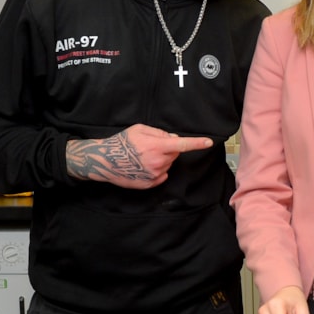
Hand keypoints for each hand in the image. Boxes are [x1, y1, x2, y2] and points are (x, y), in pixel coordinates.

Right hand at [66, 123, 213, 188]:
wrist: (104, 160)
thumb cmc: (121, 142)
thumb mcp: (140, 129)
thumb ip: (159, 133)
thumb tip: (173, 139)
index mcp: (157, 146)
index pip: (182, 145)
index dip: (197, 143)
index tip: (209, 142)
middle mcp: (158, 162)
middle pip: (174, 154)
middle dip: (167, 149)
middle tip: (150, 146)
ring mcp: (154, 174)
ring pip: (167, 164)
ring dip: (161, 160)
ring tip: (142, 157)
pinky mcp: (150, 184)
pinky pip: (161, 175)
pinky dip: (156, 170)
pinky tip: (142, 166)